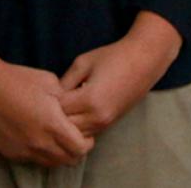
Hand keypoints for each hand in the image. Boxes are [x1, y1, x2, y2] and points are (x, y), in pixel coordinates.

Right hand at [0, 38, 94, 166]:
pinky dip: (41, 153)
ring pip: (51, 163)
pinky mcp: (11, 153)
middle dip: (76, 150)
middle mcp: (39, 143)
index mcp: (52, 125)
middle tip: (74, 137)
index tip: (85, 133)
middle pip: (68, 160)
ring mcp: (23, 150)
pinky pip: (33, 160)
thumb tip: (76, 111)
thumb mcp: (51, 83)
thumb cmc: (18, 80)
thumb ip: (68, 101)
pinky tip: (38, 137)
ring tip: (56, 137)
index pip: (80, 149)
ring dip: (59, 154)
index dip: (87, 142)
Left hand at [58, 11, 182, 136]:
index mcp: (89, 100)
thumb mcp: (82, 63)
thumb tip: (50, 96)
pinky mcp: (109, 124)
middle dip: (55, 115)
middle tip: (51, 99)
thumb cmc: (112, 57)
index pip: (57, 110)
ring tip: (63, 104)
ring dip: (66, 122)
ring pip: (74, 134)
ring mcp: (104, 123)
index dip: (48, 101)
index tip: (47, 90)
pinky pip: (86, 132)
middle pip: (63, 127)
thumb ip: (64, 81)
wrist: (144, 61)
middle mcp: (97, 117)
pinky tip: (75, 110)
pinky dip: (77, 125)